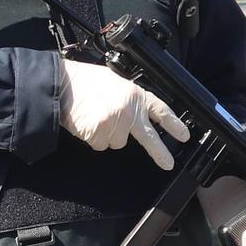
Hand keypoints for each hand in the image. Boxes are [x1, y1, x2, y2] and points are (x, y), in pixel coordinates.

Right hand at [58, 59, 189, 169]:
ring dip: (106, 135)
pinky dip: (92, 138)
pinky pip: (100, 145)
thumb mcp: (113, 82)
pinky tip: (86, 123)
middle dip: (159, 153)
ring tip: (93, 117)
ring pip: (117, 143)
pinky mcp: (101, 134)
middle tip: (168, 164)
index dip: (173, 124)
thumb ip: (127, 99)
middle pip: (149, 137)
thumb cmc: (83, 82)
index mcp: (135, 94)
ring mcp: (116, 123)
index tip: (184, 135)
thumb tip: (131, 114)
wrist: (62, 84)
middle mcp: (130, 110)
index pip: (160, 110)